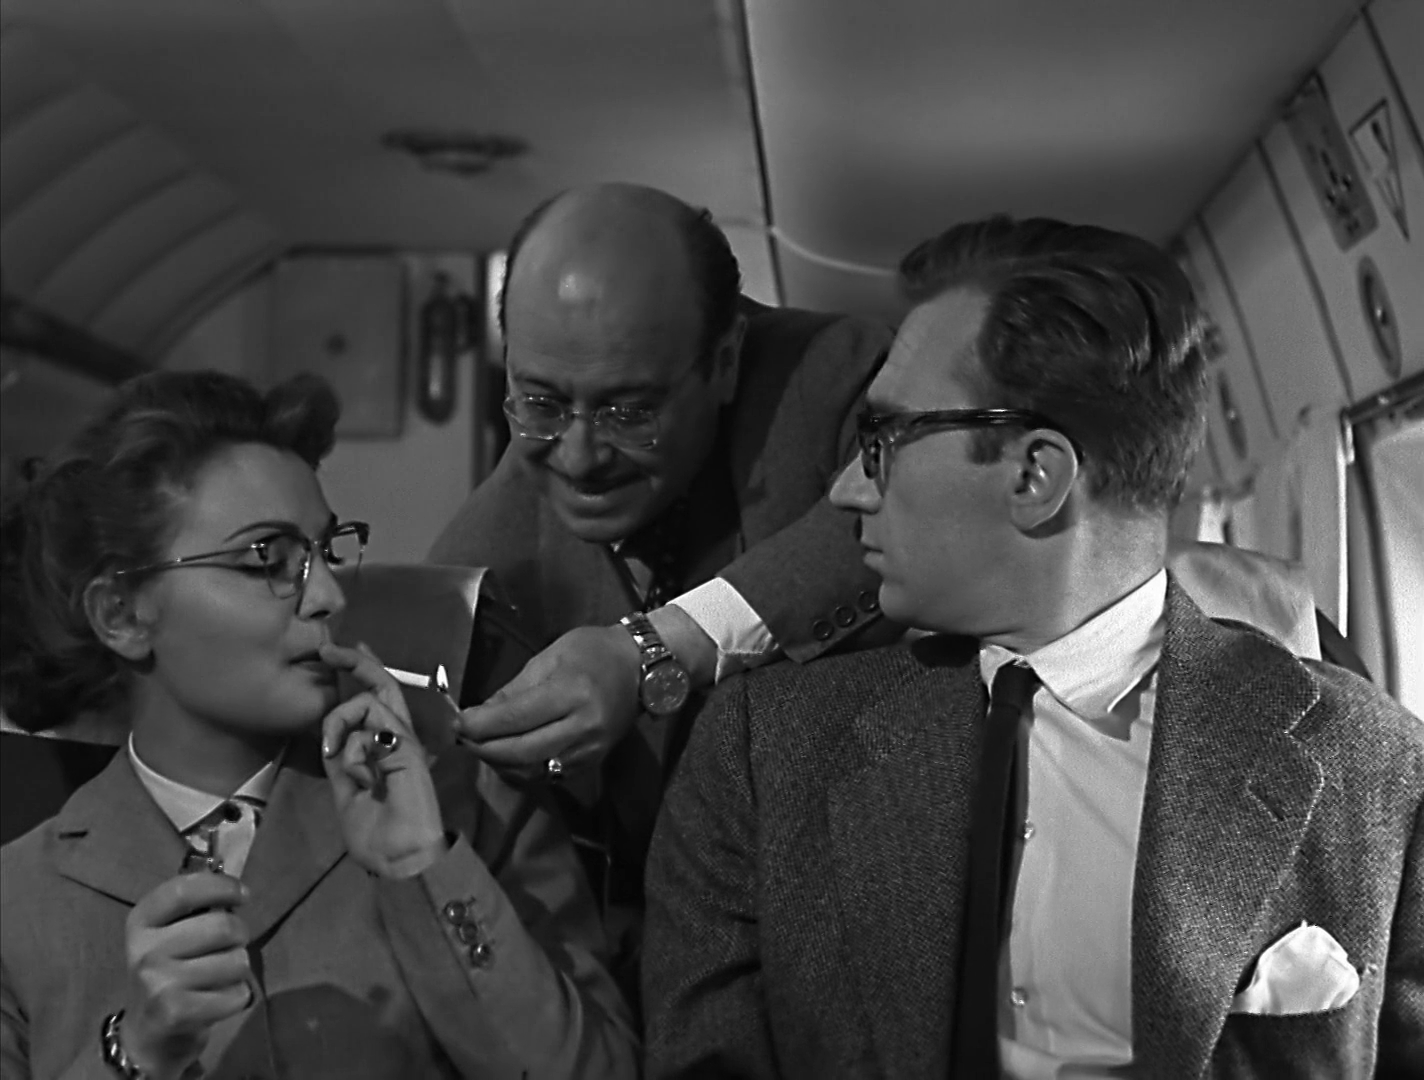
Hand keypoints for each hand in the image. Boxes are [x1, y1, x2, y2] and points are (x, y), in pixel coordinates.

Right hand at [121, 872, 252, 1079]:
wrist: (147, 1033)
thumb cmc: (169, 970)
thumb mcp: (168, 933)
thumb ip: (196, 907)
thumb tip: (237, 889)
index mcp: (141, 922)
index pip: (184, 889)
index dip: (222, 886)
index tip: (243, 894)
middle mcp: (144, 951)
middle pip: (223, 926)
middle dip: (239, 934)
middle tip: (231, 945)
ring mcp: (158, 983)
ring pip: (236, 960)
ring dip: (239, 967)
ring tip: (220, 975)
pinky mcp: (176, 1012)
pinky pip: (236, 993)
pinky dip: (237, 996)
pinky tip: (217, 999)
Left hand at [319, 642, 447, 878]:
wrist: (399, 858)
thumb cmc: (375, 834)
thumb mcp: (345, 790)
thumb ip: (341, 759)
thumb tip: (333, 734)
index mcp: (385, 747)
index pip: (374, 700)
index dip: (360, 672)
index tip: (336, 654)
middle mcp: (397, 737)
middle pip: (381, 685)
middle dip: (355, 661)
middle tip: (328, 650)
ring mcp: (404, 740)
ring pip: (367, 702)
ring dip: (339, 725)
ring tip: (335, 757)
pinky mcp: (407, 748)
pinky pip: (373, 727)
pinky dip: (354, 748)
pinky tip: (359, 774)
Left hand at [453, 624, 641, 776]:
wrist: (640, 668)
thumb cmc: (593, 652)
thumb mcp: (549, 657)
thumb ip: (514, 689)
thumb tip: (479, 715)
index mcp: (572, 692)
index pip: (516, 718)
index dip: (481, 725)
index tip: (457, 723)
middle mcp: (583, 726)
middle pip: (522, 752)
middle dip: (485, 749)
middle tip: (463, 738)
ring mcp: (590, 749)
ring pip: (534, 770)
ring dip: (500, 763)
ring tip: (481, 747)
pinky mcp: (593, 762)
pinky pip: (549, 775)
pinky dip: (522, 770)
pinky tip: (508, 757)